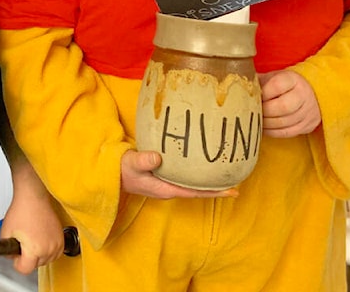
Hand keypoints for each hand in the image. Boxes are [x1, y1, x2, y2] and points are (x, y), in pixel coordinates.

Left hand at [0, 177, 65, 273]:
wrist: (34, 196)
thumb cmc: (22, 209)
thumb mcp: (6, 233)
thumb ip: (6, 250)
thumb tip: (12, 256)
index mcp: (35, 249)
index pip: (24, 269)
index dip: (17, 263)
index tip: (16, 255)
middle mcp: (48, 248)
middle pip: (36, 265)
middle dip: (28, 257)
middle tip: (22, 243)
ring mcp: (56, 243)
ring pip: (46, 260)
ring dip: (39, 254)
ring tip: (32, 240)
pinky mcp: (61, 238)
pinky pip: (56, 253)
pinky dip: (48, 250)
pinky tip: (41, 241)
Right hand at [120, 150, 236, 198]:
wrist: (112, 174)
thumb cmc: (122, 169)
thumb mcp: (131, 163)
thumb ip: (143, 160)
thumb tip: (158, 157)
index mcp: (166, 189)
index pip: (195, 192)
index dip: (214, 192)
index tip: (232, 191)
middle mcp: (170, 188)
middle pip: (199, 190)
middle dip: (217, 188)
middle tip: (237, 183)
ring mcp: (167, 183)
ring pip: (193, 185)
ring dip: (208, 182)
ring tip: (224, 175)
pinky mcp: (164, 177)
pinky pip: (186, 178)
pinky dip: (197, 174)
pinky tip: (203, 167)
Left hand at [259, 69, 321, 137]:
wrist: (310, 92)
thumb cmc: (284, 85)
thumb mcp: (272, 77)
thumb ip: (258, 82)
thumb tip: (238, 87)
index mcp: (293, 79)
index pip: (277, 85)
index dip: (263, 93)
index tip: (253, 96)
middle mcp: (303, 95)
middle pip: (282, 107)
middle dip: (264, 111)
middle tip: (253, 112)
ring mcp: (307, 111)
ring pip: (285, 122)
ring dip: (266, 123)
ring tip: (255, 120)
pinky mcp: (307, 125)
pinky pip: (287, 132)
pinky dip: (272, 132)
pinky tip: (263, 128)